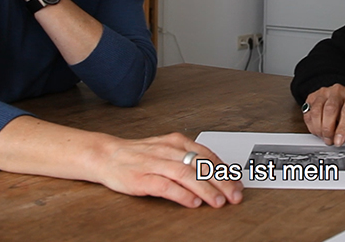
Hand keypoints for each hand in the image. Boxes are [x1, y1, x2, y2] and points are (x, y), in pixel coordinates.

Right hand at [95, 132, 243, 207]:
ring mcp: (154, 163)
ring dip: (205, 189)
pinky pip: (165, 186)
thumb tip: (217, 172)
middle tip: (235, 195)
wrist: (106, 155)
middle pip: (200, 165)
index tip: (237, 183)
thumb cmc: (139, 155)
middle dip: (221, 181)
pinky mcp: (141, 178)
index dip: (224, 170)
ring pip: (185, 174)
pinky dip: (181, 194)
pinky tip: (192, 202)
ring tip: (217, 201)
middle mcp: (167, 150)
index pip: (207, 155)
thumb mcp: (168, 150)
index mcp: (176, 141)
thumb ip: (189, 158)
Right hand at [303, 84, 344, 145]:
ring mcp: (323, 92)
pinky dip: (311, 126)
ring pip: (316, 111)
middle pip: (330, 109)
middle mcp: (337, 91)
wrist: (342, 98)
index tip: (339, 141)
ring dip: (318, 129)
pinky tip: (318, 130)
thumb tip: (341, 136)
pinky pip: (308, 113)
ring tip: (324, 136)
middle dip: (328, 130)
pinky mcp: (312, 97)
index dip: (342, 128)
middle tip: (330, 140)